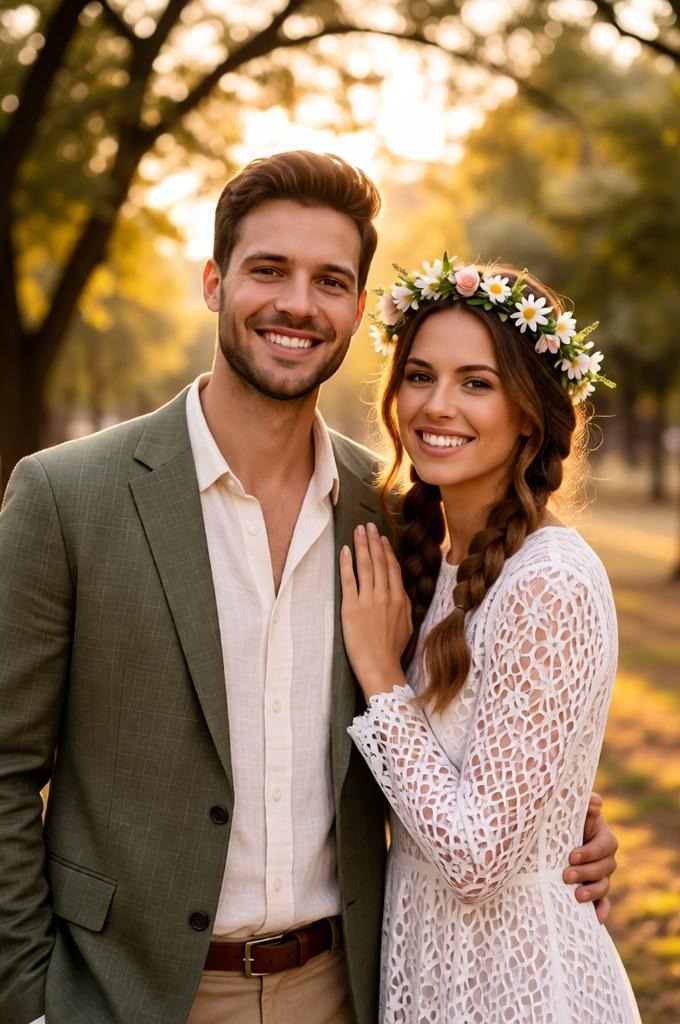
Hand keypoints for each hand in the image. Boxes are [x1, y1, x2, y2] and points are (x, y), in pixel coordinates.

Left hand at [340, 522, 411, 699]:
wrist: (380, 666)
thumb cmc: (392, 650)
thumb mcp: (406, 625)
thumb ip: (404, 604)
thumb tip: (400, 590)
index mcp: (399, 599)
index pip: (392, 568)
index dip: (387, 550)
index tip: (382, 538)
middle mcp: (385, 595)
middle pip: (379, 561)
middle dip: (373, 541)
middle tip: (368, 526)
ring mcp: (368, 600)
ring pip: (365, 565)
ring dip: (361, 545)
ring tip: (358, 531)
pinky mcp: (351, 607)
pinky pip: (348, 579)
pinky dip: (346, 562)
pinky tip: (344, 550)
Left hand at [563, 792, 617, 923]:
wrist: (553, 836)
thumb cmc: (564, 819)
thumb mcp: (572, 809)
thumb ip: (584, 803)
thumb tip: (596, 802)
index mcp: (603, 836)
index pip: (605, 845)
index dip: (590, 852)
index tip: (572, 855)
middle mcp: (606, 857)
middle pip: (605, 868)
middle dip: (586, 873)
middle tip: (566, 875)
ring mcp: (601, 875)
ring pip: (604, 885)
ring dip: (592, 892)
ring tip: (577, 896)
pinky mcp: (594, 888)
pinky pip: (603, 902)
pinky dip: (602, 910)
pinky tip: (597, 919)